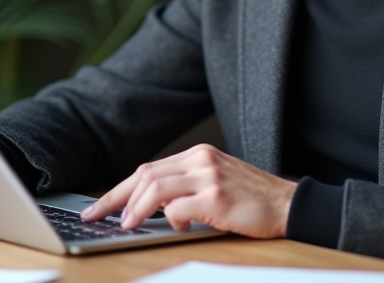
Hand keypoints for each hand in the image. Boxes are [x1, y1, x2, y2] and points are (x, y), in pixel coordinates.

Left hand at [80, 144, 296, 237]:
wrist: (287, 204)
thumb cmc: (251, 199)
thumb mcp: (216, 182)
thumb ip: (185, 187)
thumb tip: (147, 207)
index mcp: (199, 155)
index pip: (149, 169)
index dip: (119, 189)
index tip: (99, 206)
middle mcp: (201, 160)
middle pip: (145, 175)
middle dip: (115, 198)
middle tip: (96, 216)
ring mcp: (209, 177)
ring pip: (155, 188)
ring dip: (134, 209)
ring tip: (126, 226)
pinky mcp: (217, 198)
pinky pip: (177, 209)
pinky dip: (169, 221)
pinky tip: (178, 228)